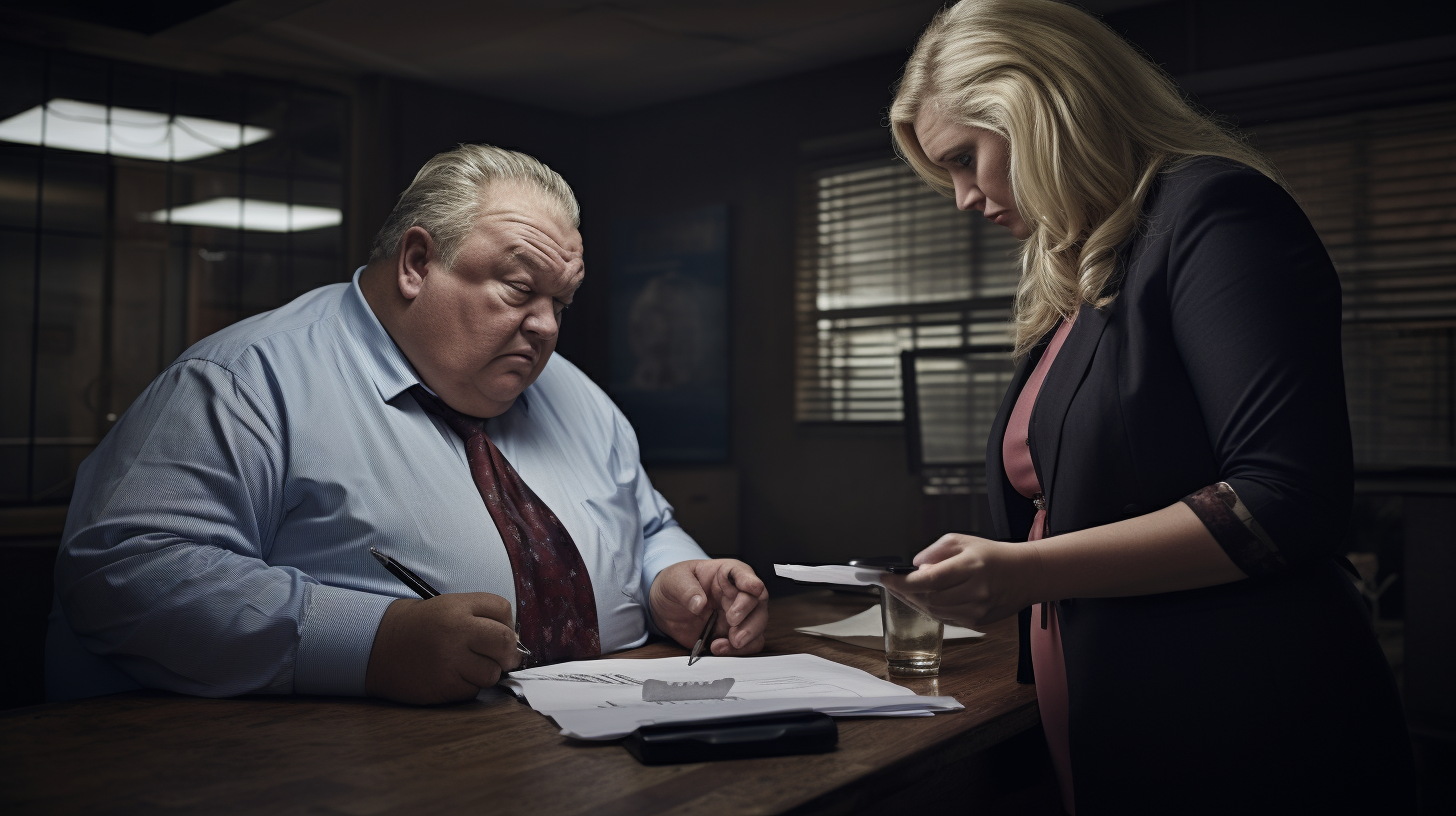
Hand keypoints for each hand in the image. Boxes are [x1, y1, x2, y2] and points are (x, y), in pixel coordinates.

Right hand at [365, 593, 522, 704]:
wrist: (375, 647)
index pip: (503, 609)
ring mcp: (450, 661)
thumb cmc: (417, 628)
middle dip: (509, 653)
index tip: (501, 632)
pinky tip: (451, 677)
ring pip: (492, 673)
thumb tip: (514, 642)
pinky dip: (467, 687)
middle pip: (505, 642)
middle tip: (503, 657)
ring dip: (486, 673)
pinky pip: (473, 691)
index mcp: (457, 607)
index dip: (506, 622)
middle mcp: (456, 631)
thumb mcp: (446, 607)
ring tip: (467, 666)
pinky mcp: (443, 686)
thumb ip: (479, 617)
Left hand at [649, 559, 768, 655]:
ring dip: (749, 634)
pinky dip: (739, 649)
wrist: (666, 609)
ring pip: (758, 623)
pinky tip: (719, 648)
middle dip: (749, 614)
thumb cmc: (674, 586)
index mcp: (726, 574)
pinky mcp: (733, 634)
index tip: (754, 588)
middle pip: (757, 601)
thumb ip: (686, 590)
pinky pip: (748, 643)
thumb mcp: (674, 580)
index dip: (750, 580)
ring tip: (731, 641)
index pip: (743, 573)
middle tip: (733, 622)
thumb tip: (698, 603)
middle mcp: (737, 593)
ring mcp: (739, 615)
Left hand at [881, 534, 1042, 627]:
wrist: (1025, 574)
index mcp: (971, 566)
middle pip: (929, 599)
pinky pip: (946, 618)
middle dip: (906, 592)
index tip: (885, 578)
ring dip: (917, 601)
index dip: (902, 582)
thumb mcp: (962, 541)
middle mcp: (976, 591)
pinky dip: (932, 609)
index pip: (928, 579)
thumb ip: (934, 551)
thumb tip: (914, 566)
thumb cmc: (992, 555)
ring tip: (908, 590)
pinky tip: (927, 598)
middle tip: (893, 584)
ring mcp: (978, 610)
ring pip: (935, 612)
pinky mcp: (978, 622)